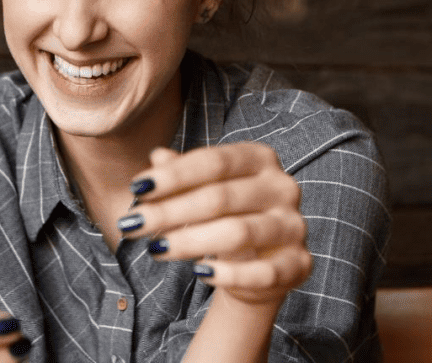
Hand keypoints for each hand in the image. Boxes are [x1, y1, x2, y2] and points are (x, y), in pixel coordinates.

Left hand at [120, 144, 311, 305]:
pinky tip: (199, 273)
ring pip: (237, 233)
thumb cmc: (225, 215)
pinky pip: (262, 272)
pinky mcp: (299, 264)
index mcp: (260, 158)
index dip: (173, 175)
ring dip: (189, 241)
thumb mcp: (202, 190)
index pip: (213, 162)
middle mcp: (282, 187)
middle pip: (220, 197)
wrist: (259, 262)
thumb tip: (156, 156)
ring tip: (155, 249)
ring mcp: (294, 226)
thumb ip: (182, 174)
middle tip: (132, 224)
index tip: (137, 189)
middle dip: (170, 211)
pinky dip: (228, 275)